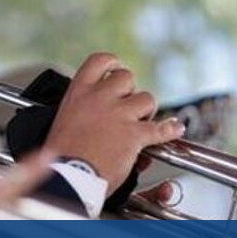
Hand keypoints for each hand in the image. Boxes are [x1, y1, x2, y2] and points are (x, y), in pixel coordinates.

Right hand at [42, 53, 183, 190]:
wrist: (68, 177)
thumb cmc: (61, 156)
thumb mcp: (63, 121)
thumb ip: (81, 110)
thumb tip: (98, 114)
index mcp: (78, 93)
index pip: (100, 61)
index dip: (113, 64)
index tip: (116, 70)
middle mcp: (99, 98)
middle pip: (127, 78)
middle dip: (131, 91)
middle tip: (127, 106)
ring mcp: (118, 115)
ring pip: (146, 100)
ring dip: (146, 112)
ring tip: (140, 124)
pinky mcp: (134, 135)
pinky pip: (161, 128)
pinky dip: (170, 130)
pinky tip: (175, 129)